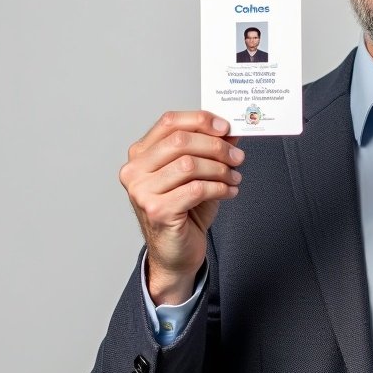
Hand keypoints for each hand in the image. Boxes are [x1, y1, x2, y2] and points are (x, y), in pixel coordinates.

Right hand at [119, 111, 243, 303]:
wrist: (176, 253)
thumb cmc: (185, 211)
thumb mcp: (198, 174)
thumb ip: (210, 149)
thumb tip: (231, 129)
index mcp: (141, 154)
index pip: (169, 122)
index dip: (200, 120)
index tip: (226, 127)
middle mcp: (135, 171)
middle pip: (180, 141)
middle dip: (216, 147)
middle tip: (237, 157)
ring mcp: (142, 192)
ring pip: (189, 165)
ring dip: (220, 169)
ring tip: (234, 178)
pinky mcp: (157, 211)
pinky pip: (196, 189)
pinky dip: (219, 188)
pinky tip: (229, 192)